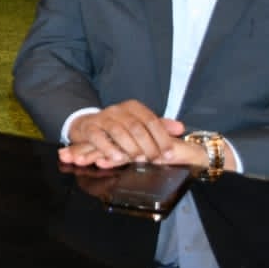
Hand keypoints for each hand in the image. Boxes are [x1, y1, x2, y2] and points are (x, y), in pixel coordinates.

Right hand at [58, 100, 184, 168]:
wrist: (88, 125)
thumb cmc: (118, 127)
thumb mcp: (139, 124)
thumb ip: (159, 126)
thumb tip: (180, 128)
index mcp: (133, 107)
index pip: (151, 120)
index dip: (162, 138)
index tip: (169, 153)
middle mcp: (118, 110)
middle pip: (136, 127)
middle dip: (148, 145)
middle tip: (155, 160)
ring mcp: (102, 118)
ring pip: (118, 131)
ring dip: (130, 147)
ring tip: (139, 160)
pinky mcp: (89, 128)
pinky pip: (97, 137)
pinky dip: (107, 148)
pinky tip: (116, 158)